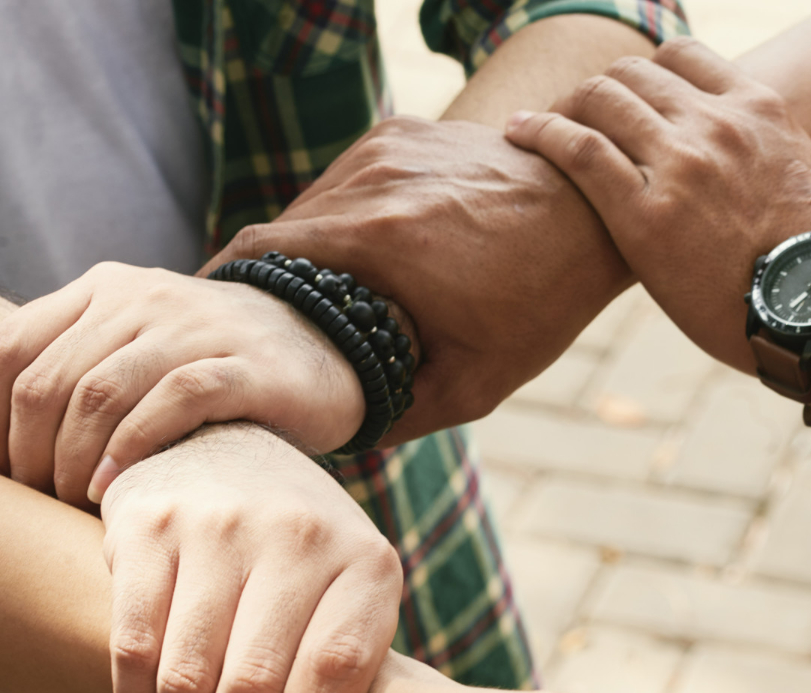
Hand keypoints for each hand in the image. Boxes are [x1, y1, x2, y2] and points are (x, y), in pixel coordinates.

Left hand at [0, 263, 366, 505]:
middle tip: (42, 498)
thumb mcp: (142, 349)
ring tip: (78, 499)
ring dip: (76, 458)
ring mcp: (199, 326)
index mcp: (105, 288)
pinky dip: (135, 446)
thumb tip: (6, 443)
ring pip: (102, 391)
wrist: (330, 347)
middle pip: (50, 380)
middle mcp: (145, 296)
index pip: (8, 347)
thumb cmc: (220, 368)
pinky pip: (174, 399)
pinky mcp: (249, 365)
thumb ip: (83, 369)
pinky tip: (121, 485)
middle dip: (32, 453)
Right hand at [99, 422, 401, 692]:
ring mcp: (222, 524)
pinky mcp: (150, 523)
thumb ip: (347, 670)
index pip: (333, 672)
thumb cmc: (301, 555)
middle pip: (254, 684)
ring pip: (187, 675)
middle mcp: (300, 534)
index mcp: (366, 563)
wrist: (231, 446)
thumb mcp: (351, 592)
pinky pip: (132, 646)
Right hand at [208, 116, 630, 441]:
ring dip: (306, 247)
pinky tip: (365, 253)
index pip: (254, 255)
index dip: (224, 293)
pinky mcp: (402, 132)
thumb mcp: (475, 381)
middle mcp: (371, 179)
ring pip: (309, 203)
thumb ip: (397, 415)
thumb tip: (337, 442)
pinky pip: (345, 178)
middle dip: (268, 281)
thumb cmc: (542, 302)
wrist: (596, 211)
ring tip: (321, 295)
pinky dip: (341, 215)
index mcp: (377, 239)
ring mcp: (386, 147)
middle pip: (276, 231)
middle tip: (269, 328)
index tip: (214, 330)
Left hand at [504, 39, 810, 414]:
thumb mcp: (805, 179)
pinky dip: (541, 133)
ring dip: (565, 107)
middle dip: (599, 94)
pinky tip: (520, 135)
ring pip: (601, 99)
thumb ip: (763, 153)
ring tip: (542, 128)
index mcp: (758, 109)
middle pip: (633, 75)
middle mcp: (717, 124)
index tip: (628, 101)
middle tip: (576, 121)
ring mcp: (680, 165)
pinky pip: (578, 149)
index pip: (681, 57)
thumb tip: (745, 166)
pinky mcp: (645, 215)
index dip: (644, 76)